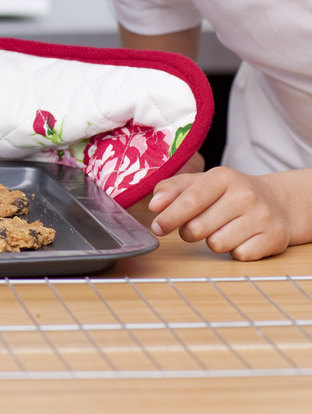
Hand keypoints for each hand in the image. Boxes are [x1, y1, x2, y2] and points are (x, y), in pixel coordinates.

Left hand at [148, 166, 310, 260]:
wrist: (277, 202)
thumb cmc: (228, 193)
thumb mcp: (201, 182)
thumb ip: (172, 189)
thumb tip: (154, 205)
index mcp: (223, 176)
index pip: (190, 200)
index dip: (170, 216)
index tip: (157, 226)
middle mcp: (245, 195)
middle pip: (198, 227)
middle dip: (188, 232)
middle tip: (194, 226)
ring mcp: (262, 217)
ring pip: (217, 245)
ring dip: (212, 241)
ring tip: (221, 228)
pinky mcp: (274, 238)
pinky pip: (239, 256)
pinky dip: (234, 250)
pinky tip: (241, 237)